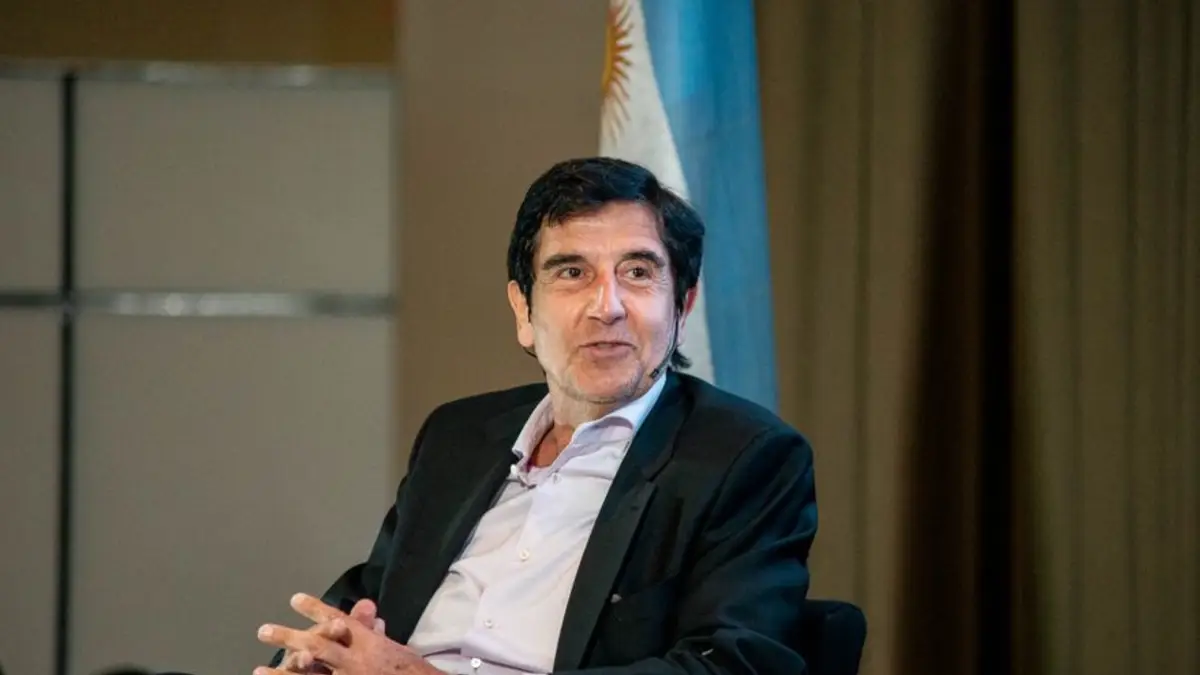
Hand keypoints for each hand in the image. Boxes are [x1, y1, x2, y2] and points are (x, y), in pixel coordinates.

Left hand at [256, 593, 441, 674]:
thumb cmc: (407, 670)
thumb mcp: (393, 647)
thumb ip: (372, 630)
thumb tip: (365, 608)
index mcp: (369, 643)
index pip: (338, 622)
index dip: (316, 610)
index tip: (295, 599)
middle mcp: (356, 661)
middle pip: (318, 646)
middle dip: (289, 637)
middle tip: (263, 631)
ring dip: (283, 672)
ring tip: (259, 669)